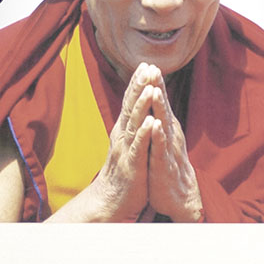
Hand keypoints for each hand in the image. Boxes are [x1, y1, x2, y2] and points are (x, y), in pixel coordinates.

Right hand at [47, 62, 155, 221]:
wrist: (111, 200)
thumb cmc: (124, 170)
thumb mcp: (128, 143)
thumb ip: (132, 125)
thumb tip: (137, 105)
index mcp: (124, 130)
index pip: (130, 102)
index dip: (137, 83)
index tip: (146, 64)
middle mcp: (123, 136)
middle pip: (131, 107)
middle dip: (139, 86)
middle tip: (148, 67)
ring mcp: (126, 150)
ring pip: (135, 124)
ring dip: (142, 105)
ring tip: (150, 88)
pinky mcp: (132, 165)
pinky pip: (139, 148)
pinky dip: (145, 134)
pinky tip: (152, 123)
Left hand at [143, 68, 203, 222]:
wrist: (178, 195)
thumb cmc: (167, 163)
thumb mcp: (162, 137)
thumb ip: (159, 117)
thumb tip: (153, 96)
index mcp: (166, 126)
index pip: (159, 101)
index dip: (154, 83)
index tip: (148, 64)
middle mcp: (169, 133)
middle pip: (163, 107)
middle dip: (158, 88)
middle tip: (154, 68)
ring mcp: (168, 148)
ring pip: (163, 125)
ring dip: (159, 108)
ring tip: (155, 91)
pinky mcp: (164, 164)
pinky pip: (160, 149)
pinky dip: (158, 137)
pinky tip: (156, 126)